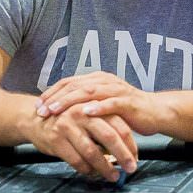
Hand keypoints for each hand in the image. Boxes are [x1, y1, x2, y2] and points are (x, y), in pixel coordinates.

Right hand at [24, 104, 137, 181]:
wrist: (34, 118)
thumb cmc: (67, 120)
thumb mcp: (88, 116)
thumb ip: (105, 126)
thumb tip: (126, 149)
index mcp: (94, 106)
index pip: (119, 125)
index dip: (130, 143)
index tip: (136, 157)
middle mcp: (82, 113)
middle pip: (109, 137)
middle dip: (123, 155)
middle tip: (131, 168)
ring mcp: (68, 126)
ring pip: (92, 152)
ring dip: (105, 167)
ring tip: (113, 176)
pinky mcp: (56, 139)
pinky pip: (76, 160)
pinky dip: (86, 170)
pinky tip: (92, 173)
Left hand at [37, 71, 169, 134]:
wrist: (155, 112)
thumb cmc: (126, 111)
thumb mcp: (102, 104)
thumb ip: (85, 103)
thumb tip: (60, 110)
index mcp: (97, 79)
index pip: (69, 82)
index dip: (52, 92)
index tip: (37, 105)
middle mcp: (105, 81)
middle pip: (75, 86)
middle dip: (56, 98)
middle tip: (41, 110)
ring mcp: (117, 90)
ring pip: (89, 92)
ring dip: (71, 101)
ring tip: (56, 110)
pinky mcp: (128, 102)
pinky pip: (111, 103)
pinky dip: (98, 107)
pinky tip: (86, 113)